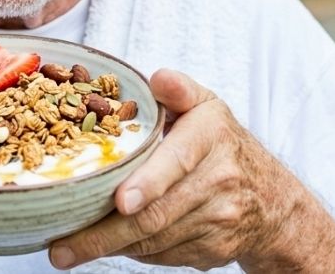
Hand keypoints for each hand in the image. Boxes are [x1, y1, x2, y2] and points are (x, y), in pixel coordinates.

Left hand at [48, 69, 334, 271]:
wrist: (273, 201)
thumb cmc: (222, 145)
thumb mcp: (207, 107)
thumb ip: (179, 89)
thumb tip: (158, 79)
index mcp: (210, 137)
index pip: (177, 161)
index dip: (148, 183)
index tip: (121, 201)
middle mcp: (217, 181)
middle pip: (157, 214)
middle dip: (105, 234)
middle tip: (61, 247)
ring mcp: (216, 221)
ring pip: (154, 240)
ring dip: (108, 248)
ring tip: (66, 251)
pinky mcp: (210, 251)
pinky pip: (162, 255)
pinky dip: (131, 252)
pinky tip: (106, 246)